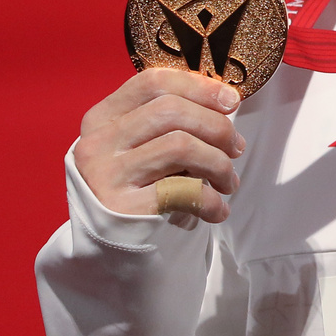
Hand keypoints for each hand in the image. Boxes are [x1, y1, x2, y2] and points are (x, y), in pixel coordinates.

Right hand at [73, 69, 243, 221]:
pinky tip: (217, 209)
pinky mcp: (121, 210)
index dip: (199, 86)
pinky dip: (210, 199)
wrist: (109, 253)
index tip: (231, 101)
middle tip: (237, 147)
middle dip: (216, 127)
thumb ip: (170, 121)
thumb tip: (225, 100)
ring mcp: (105, 176)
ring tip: (228, 181)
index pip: (153, 82)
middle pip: (171, 111)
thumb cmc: (137, 190)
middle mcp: (97, 143)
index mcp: (101, 119)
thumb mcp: (140, 148)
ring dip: (218, 163)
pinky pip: (183, 190)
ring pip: (180, 145)